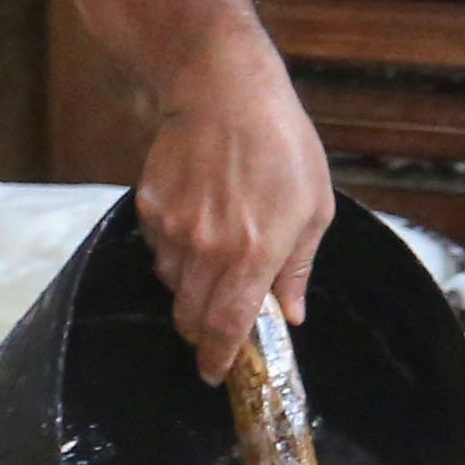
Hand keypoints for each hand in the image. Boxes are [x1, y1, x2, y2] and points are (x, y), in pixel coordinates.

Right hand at [128, 45, 337, 381]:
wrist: (223, 89)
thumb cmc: (281, 145)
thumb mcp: (314, 208)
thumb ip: (298, 269)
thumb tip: (291, 316)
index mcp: (254, 254)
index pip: (227, 328)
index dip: (219, 360)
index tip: (217, 375)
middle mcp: (208, 248)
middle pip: (191, 318)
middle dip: (203, 333)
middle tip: (218, 330)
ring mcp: (174, 228)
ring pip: (172, 286)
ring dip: (191, 291)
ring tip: (215, 262)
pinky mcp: (150, 207)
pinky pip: (159, 250)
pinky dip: (176, 254)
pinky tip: (198, 225)